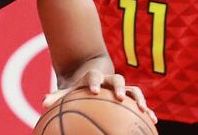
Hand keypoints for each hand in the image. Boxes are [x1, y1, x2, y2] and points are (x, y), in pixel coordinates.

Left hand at [42, 70, 156, 122]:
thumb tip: (43, 103)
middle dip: (119, 87)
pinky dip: (148, 110)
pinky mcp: (130, 95)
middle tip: (120, 97)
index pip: (93, 76)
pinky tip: (153, 121)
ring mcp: (122, 87)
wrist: (94, 76)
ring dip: (139, 98)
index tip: (93, 90)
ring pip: (133, 89)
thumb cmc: (78, 88)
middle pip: (117, 79)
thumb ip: (58, 96)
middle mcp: (109, 80)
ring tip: (144, 109)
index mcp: (93, 77)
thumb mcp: (68, 90)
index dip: (94, 82)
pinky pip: (141, 102)